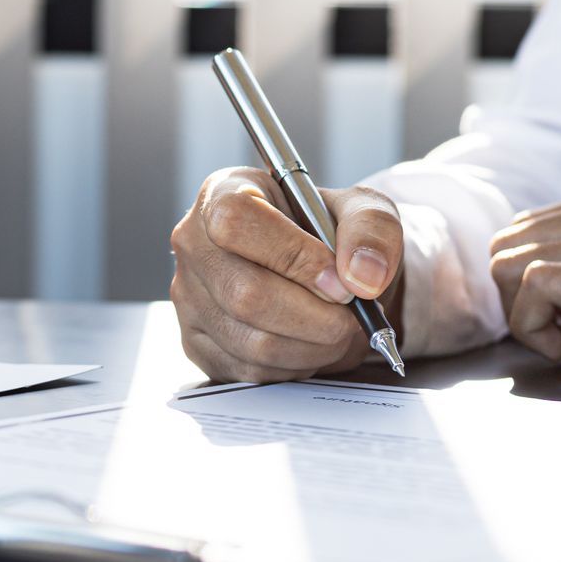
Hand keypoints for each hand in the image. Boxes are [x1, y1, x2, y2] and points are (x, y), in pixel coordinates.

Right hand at [170, 166, 404, 382]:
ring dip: (313, 345)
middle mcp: (194, 244)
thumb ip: (372, 230)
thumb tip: (362, 276)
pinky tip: (309, 342)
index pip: (236, 221)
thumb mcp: (364, 212)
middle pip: (244, 293)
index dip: (292, 255)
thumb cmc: (332, 235)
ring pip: (252, 341)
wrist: (321, 272)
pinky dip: (295, 365)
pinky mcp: (196, 343)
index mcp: (224, 192)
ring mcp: (188, 297)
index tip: (340, 280)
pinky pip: (250, 370)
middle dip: (316, 316)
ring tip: (337, 329)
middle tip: (351, 315)